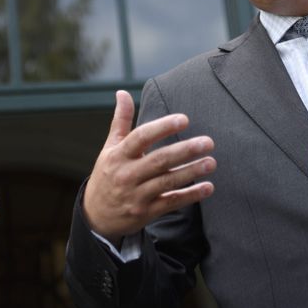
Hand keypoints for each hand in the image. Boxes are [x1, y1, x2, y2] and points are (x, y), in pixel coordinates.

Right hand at [82, 90, 215, 243]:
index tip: (184, 119)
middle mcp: (127, 175)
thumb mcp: (110, 147)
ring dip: (191, 172)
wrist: (95, 216)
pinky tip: (208, 187)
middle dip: (184, 150)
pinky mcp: (146, 212)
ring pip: (167, 181)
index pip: (141, 138)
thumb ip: (121, 120)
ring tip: (211, 162)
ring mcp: (137, 195)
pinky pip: (171, 202)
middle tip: (208, 142)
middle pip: (159, 160)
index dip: (162, 127)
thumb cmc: (107, 174)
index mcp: (118, 155)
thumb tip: (122, 92)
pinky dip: (190, 195)